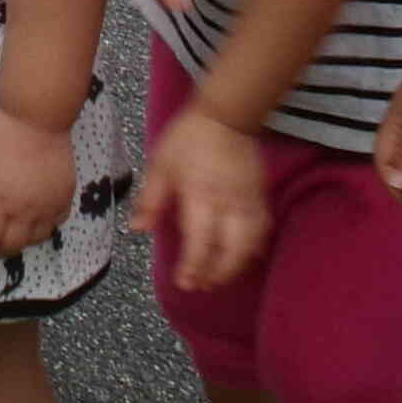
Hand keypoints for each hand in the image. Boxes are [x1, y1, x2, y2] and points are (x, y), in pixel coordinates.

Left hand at [0, 106, 78, 260]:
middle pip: (11, 245)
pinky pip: (55, 225)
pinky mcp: (65, 198)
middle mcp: (25, 211)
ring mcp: (48, 206)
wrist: (38, 119)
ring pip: (35, 240)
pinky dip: (43, 230)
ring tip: (10, 236)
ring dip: (20, 243)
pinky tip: (34, 223)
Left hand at [129, 103, 269, 291]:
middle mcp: (229, 203)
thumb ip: (150, 200)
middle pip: (232, 250)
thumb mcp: (160, 165)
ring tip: (219, 277)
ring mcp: (249, 202)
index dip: (194, 266)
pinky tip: (243, 257)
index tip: (185, 283)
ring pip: (251, 244)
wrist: (225, 116)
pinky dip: (254, 249)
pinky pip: (263, 230)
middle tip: (202, 286)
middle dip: (217, 273)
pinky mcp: (261, 197)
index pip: (200, 241)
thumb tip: (138, 230)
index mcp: (201, 196)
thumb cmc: (187, 140)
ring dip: (237, 266)